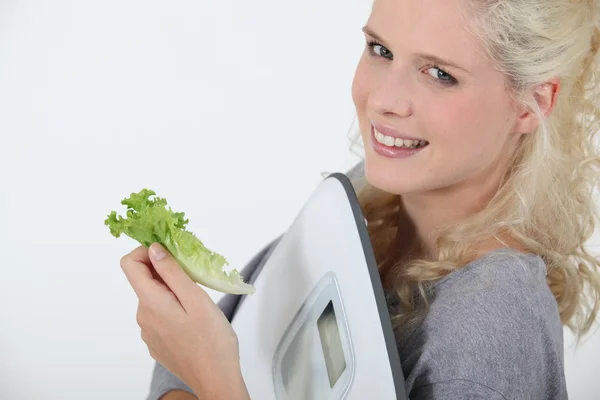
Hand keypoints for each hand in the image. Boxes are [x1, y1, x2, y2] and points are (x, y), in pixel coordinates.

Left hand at [120, 243, 249, 399]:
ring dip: (172, 291)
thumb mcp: (196, 298)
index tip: (172, 252)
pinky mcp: (157, 341)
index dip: (147, 251)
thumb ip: (172, 272)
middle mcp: (143, 316)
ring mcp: (149, 331)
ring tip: (198, 302)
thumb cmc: (212, 340)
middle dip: (166, 272)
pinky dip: (173, 307)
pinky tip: (193, 319)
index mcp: (151, 302)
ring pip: (154, 297)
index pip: (130, 264)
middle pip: (145, 280)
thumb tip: (154, 249)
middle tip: (195, 278)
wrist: (216, 379)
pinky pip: (160, 314)